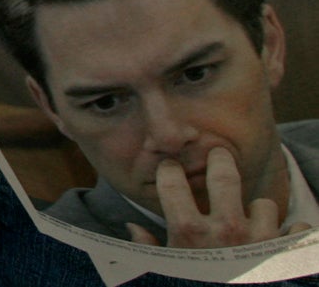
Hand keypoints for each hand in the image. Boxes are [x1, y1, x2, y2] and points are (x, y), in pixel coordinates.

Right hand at [126, 148, 305, 247]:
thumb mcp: (164, 273)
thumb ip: (147, 249)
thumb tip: (133, 228)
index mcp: (188, 231)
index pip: (172, 180)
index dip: (170, 170)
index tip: (172, 169)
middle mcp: (224, 229)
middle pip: (224, 174)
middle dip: (220, 159)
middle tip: (219, 156)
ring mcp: (258, 241)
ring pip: (264, 204)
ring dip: (258, 212)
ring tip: (252, 222)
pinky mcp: (285, 256)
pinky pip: (297, 231)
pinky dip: (291, 235)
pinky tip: (280, 242)